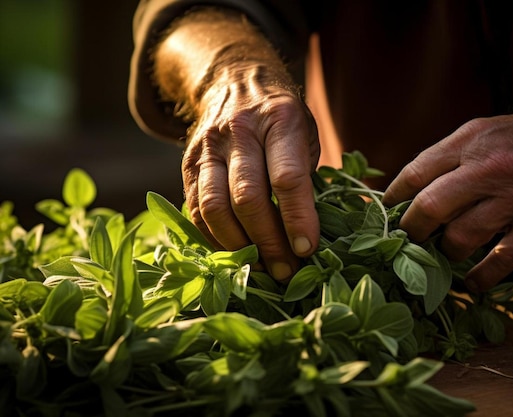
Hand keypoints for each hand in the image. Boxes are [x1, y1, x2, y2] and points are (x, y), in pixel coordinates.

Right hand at [182, 64, 320, 281]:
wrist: (235, 82)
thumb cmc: (281, 118)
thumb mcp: (306, 134)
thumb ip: (306, 176)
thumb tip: (310, 236)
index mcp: (279, 119)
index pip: (286, 178)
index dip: (297, 218)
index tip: (307, 249)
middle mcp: (239, 131)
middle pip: (247, 198)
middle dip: (269, 242)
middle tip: (287, 270)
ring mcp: (208, 147)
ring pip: (215, 208)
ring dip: (239, 247)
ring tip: (262, 268)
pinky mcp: (188, 164)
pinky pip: (196, 210)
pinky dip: (215, 238)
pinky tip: (236, 253)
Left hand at [383, 98, 512, 290]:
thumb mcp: (479, 131)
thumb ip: (443, 158)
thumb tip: (405, 190)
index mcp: (470, 143)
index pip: (416, 173)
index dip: (393, 196)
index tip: (385, 210)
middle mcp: (491, 170)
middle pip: (432, 207)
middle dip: (412, 228)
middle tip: (409, 237)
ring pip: (461, 237)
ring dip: (444, 251)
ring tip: (441, 252)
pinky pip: (501, 261)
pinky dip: (481, 277)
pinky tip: (469, 282)